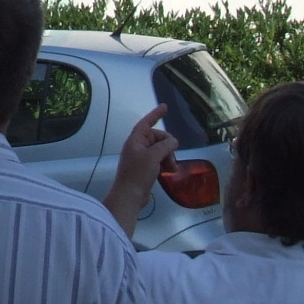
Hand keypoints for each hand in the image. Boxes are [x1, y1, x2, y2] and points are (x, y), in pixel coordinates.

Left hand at [104, 108, 173, 232]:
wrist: (129, 196)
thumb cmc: (137, 174)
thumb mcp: (153, 157)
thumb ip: (164, 146)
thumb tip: (173, 141)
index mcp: (135, 141)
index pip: (146, 123)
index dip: (155, 114)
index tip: (165, 107)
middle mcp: (138, 147)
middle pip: (157, 138)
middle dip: (168, 146)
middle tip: (172, 158)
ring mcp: (141, 159)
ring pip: (160, 150)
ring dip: (168, 157)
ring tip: (172, 168)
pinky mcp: (145, 169)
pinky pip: (159, 161)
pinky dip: (165, 164)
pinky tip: (169, 172)